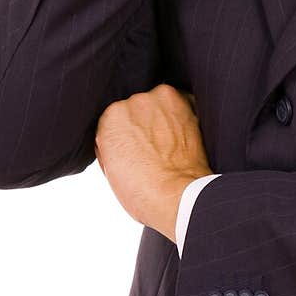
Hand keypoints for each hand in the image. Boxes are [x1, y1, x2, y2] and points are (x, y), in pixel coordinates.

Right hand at [94, 84, 212, 240]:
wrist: (177, 196)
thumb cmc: (144, 191)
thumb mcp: (111, 168)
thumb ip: (113, 142)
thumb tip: (123, 137)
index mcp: (109, 118)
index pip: (116, 120)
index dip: (127, 136)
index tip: (135, 149)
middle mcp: (132, 102)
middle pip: (138, 109)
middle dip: (144, 124)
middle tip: (153, 148)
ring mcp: (160, 99)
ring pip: (159, 104)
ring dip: (163, 118)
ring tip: (169, 144)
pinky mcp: (185, 101)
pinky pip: (183, 103)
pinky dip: (184, 115)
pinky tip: (183, 137)